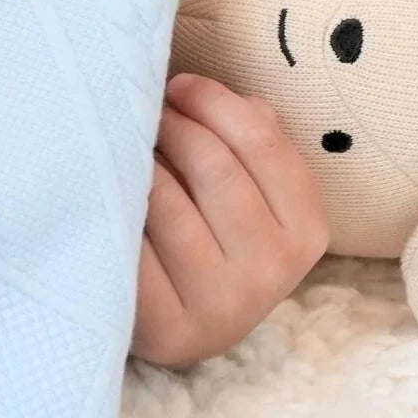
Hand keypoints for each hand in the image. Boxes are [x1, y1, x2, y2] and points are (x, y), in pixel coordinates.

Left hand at [132, 73, 329, 368]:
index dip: (213, 102)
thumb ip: (253, 136)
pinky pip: (133, 248)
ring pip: (167, 203)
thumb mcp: (258, 189)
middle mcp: (274, 271)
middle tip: (146, 114)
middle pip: (214, 166)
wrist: (187, 325)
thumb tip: (206, 92)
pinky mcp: (170, 331)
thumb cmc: (220, 236)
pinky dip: (117, 213)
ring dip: (139, 165)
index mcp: (307, 230)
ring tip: (125, 150)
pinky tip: (110, 197)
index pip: (260, 140)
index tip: (178, 85)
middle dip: (172, 127)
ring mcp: (224, 307)